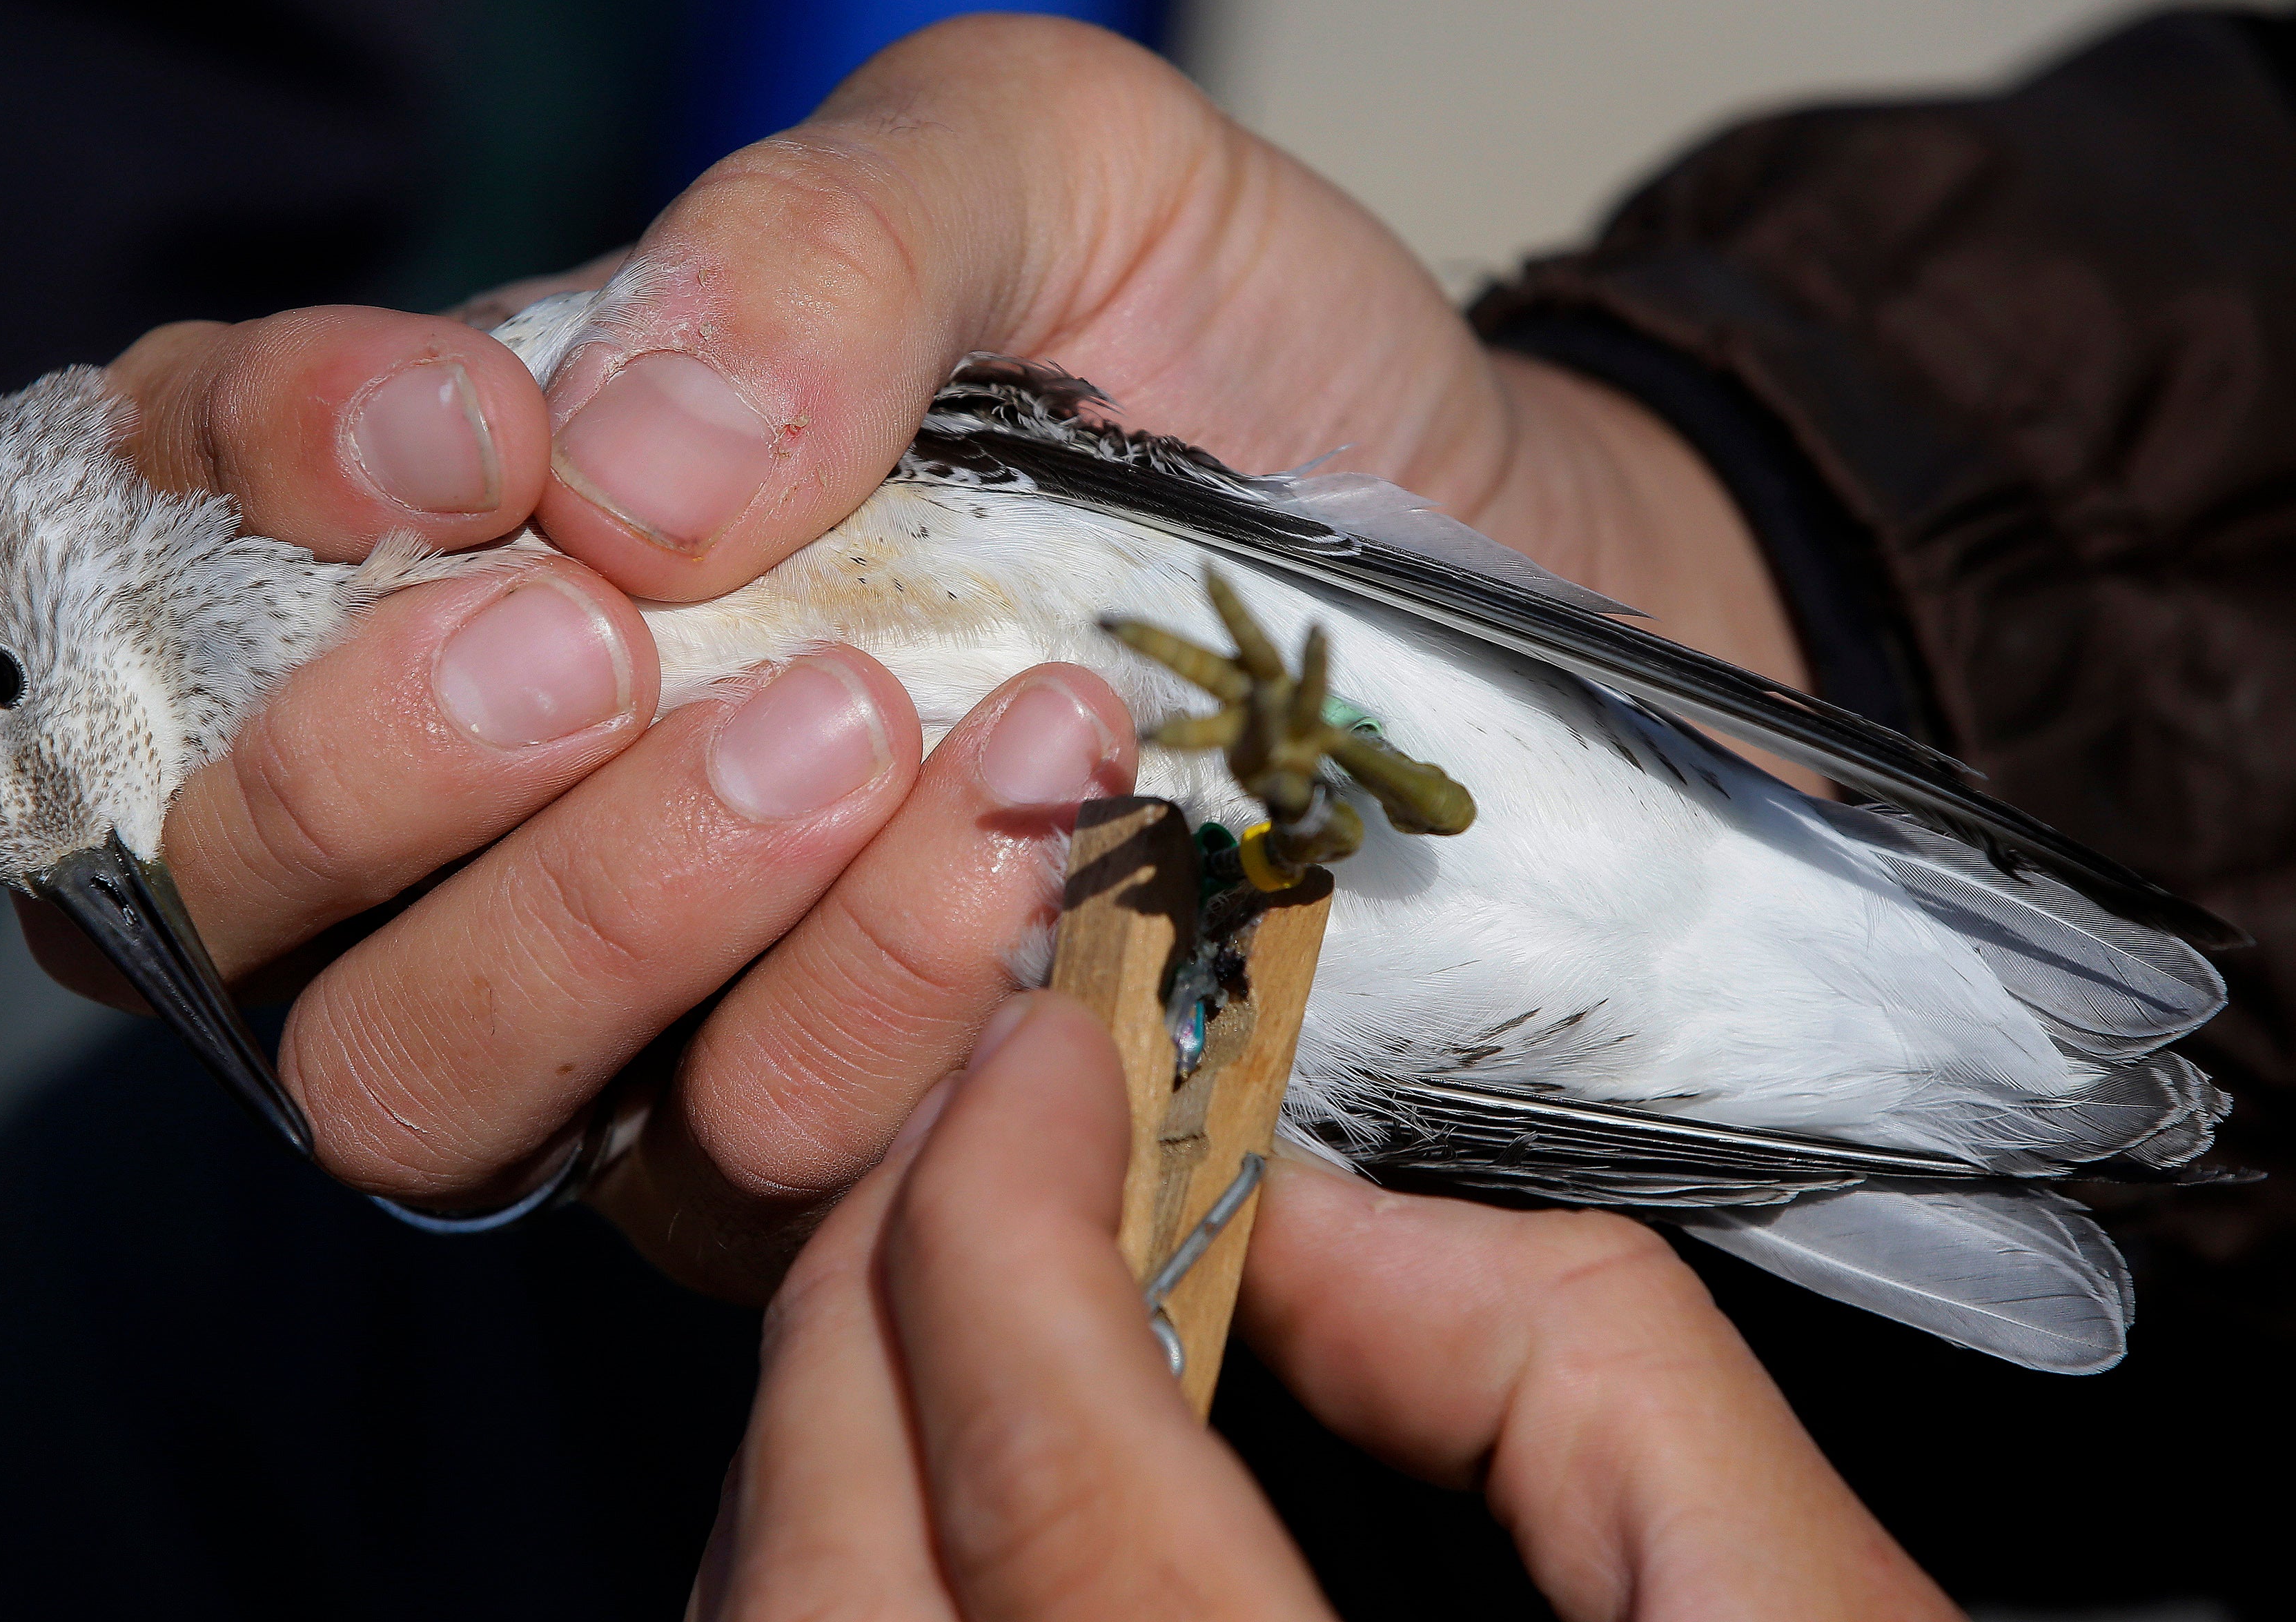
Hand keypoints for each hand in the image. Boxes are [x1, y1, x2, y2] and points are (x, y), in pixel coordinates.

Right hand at [28, 11, 1811, 1294]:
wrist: (1456, 568)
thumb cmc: (1215, 352)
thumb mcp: (1051, 175)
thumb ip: (823, 241)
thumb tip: (605, 461)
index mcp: (470, 510)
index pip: (184, 522)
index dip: (251, 484)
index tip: (461, 439)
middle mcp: (490, 785)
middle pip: (249, 883)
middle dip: (406, 770)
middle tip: (630, 641)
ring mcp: (623, 998)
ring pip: (437, 1076)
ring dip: (647, 912)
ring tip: (913, 736)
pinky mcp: (794, 1151)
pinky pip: (724, 1167)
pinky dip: (864, 1020)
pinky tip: (1034, 861)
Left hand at [706, 991, 1961, 1621]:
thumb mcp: (1786, 1612)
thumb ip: (1571, 1367)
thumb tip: (1315, 1221)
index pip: (1053, 1460)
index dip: (1009, 1205)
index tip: (1047, 1047)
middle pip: (842, 1550)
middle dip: (874, 1280)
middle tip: (977, 1120)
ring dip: (826, 1418)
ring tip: (945, 1261)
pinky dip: (830, 1557)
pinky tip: (924, 1467)